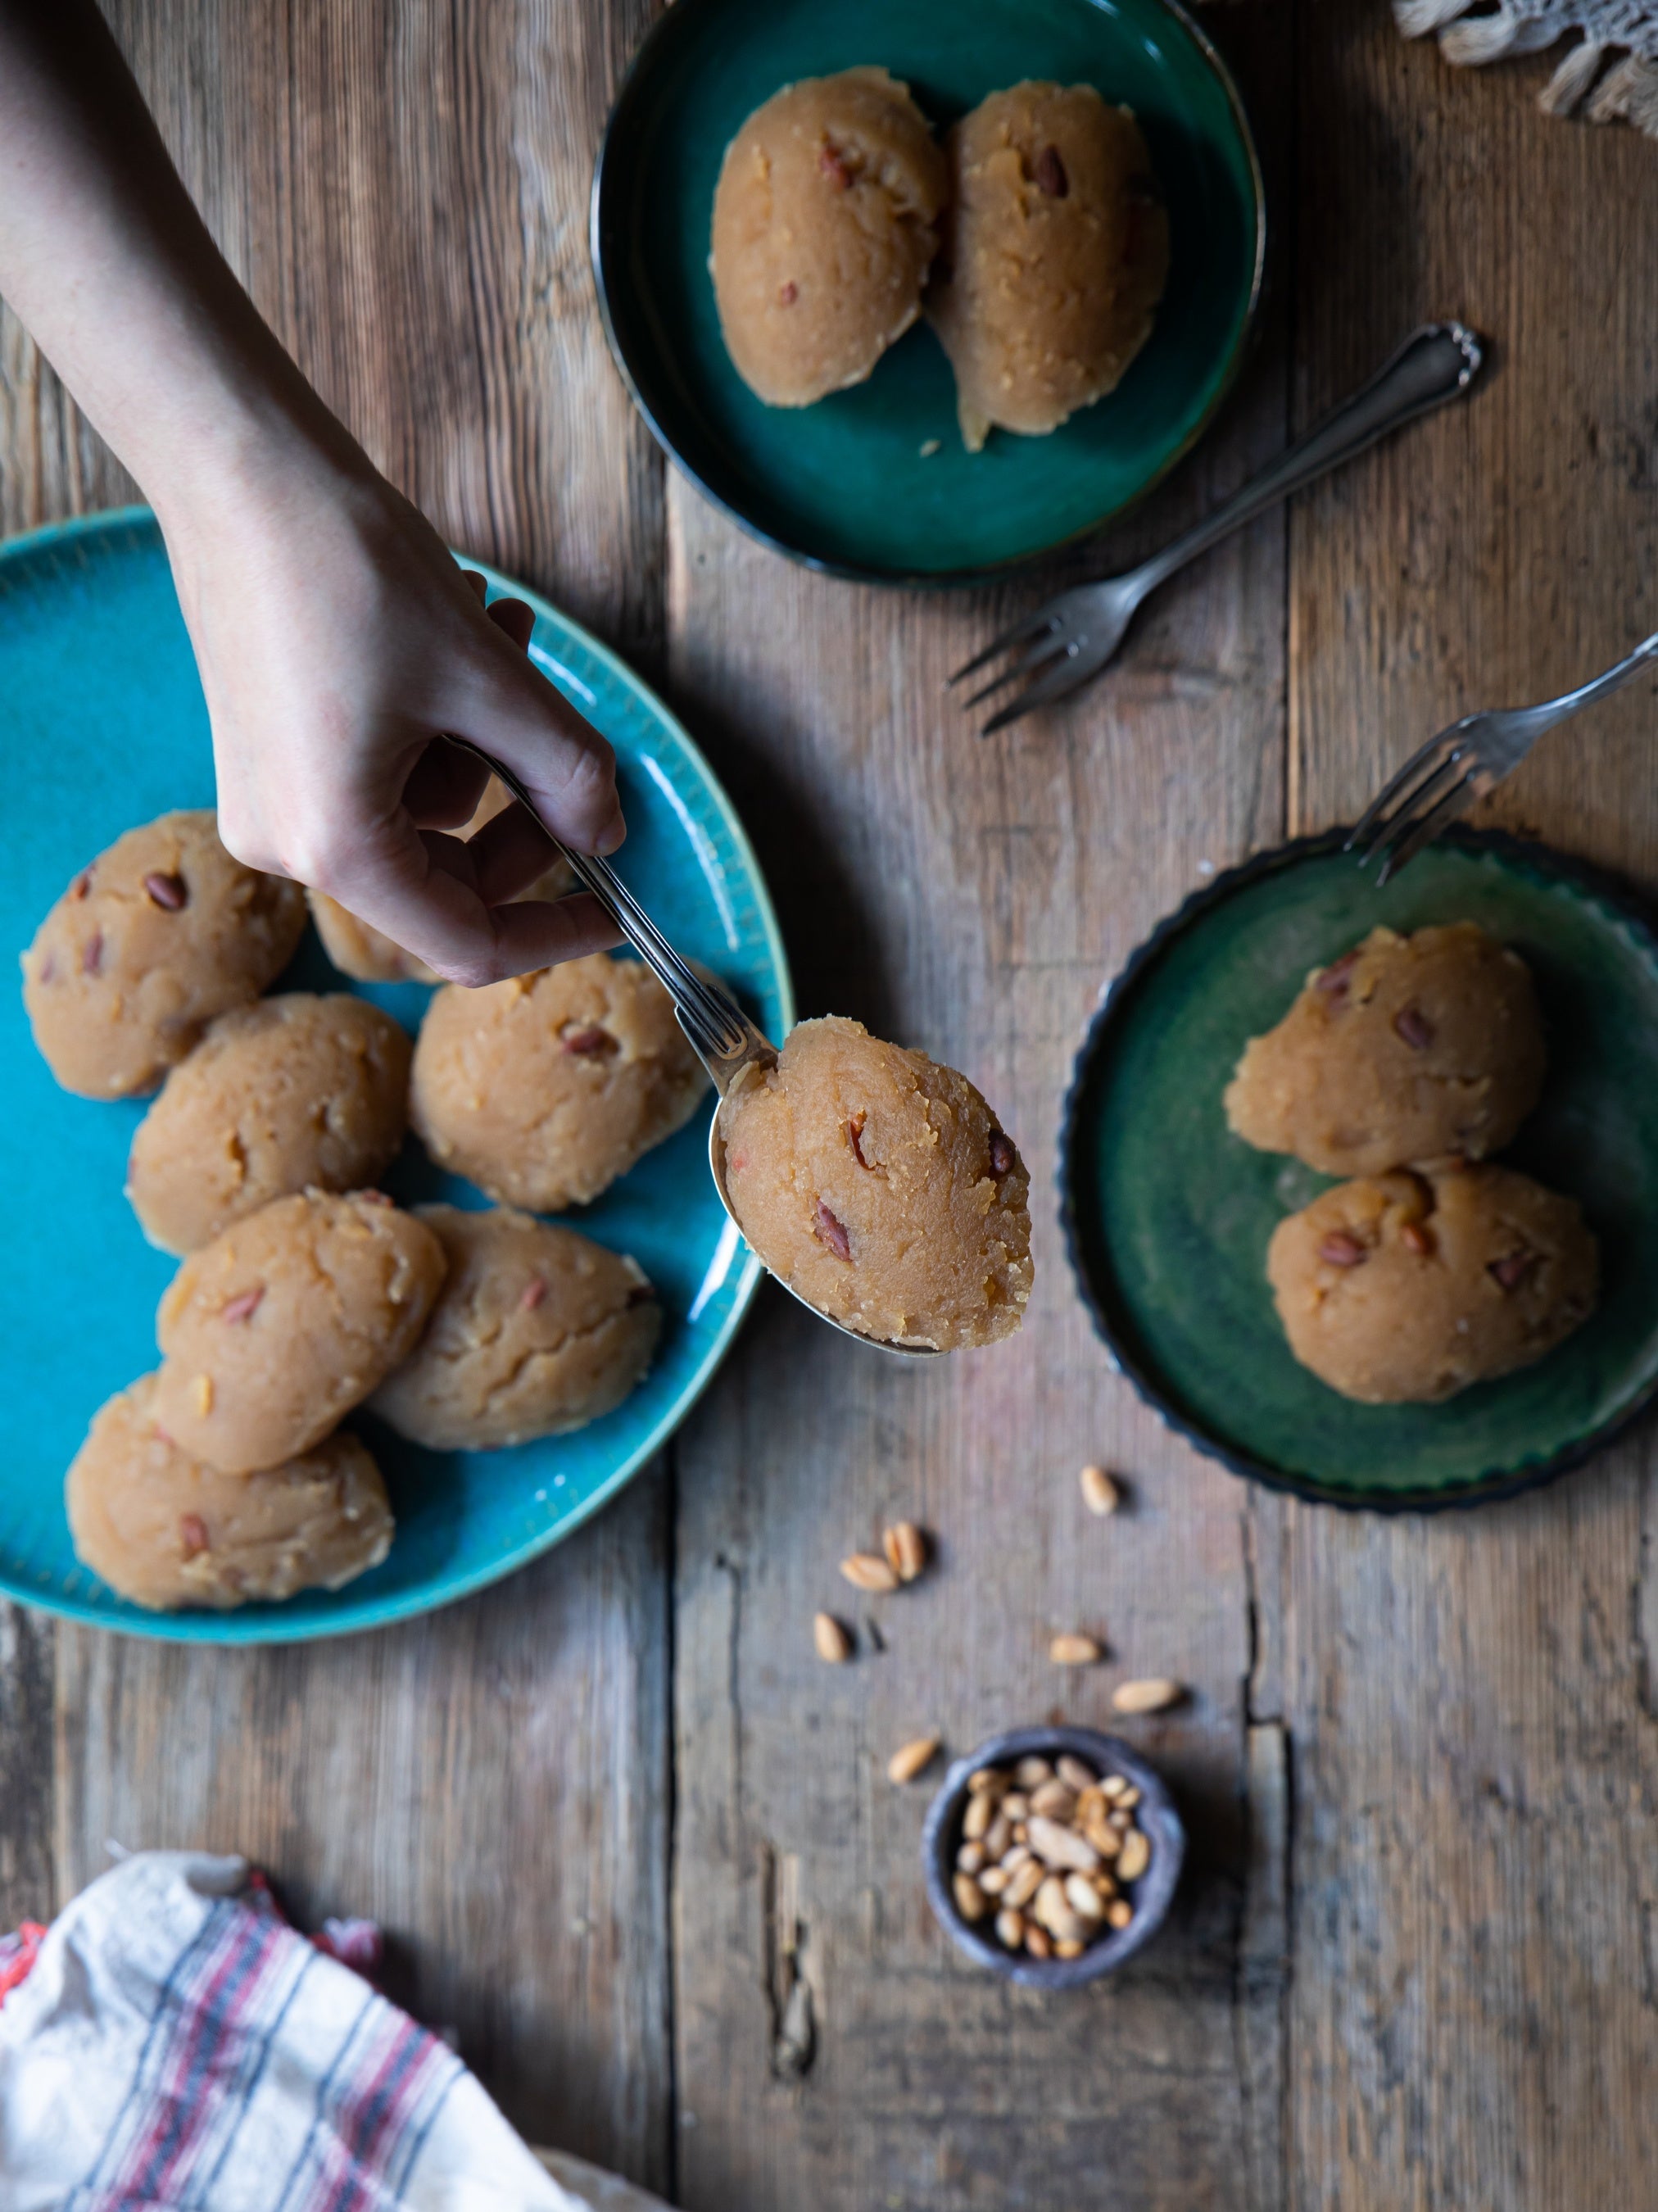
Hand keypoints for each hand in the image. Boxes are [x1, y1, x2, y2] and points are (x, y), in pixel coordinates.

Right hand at [161, 443, 624, 986]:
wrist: (239, 467)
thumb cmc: (349, 569)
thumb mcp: (489, 679)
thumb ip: (565, 771)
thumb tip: (606, 835)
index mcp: (336, 847)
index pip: (470, 942)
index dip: (554, 930)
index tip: (617, 907)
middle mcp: (289, 844)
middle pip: (449, 878)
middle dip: (521, 802)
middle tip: (564, 734)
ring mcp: (273, 800)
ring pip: (426, 810)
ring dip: (485, 732)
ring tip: (500, 631)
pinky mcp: (270, 756)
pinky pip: (382, 771)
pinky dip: (436, 716)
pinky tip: (456, 624)